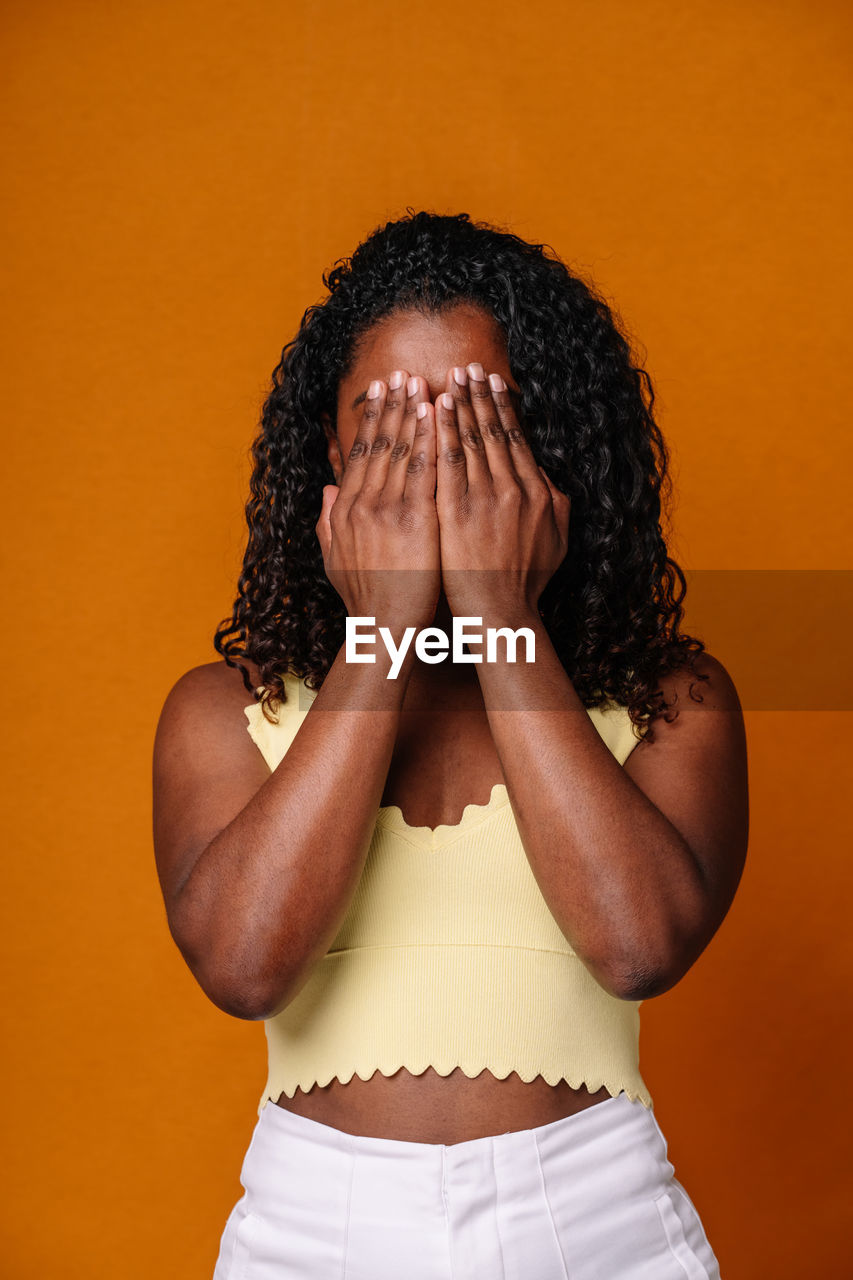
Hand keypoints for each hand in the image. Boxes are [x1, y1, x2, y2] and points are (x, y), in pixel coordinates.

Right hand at [315, 371, 440, 631]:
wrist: (384, 629)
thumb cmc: (366, 600)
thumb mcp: (335, 559)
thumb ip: (329, 521)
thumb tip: (327, 490)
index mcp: (346, 509)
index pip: (360, 453)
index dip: (372, 418)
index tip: (380, 390)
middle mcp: (363, 503)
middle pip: (379, 442)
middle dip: (392, 404)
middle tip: (401, 372)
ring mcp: (388, 509)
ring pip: (401, 449)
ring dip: (412, 412)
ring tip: (421, 382)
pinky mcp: (415, 520)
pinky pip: (425, 470)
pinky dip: (430, 439)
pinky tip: (439, 416)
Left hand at [434, 362, 569, 619]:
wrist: (500, 613)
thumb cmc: (526, 582)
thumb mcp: (557, 540)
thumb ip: (556, 504)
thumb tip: (549, 478)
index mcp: (536, 492)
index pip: (516, 438)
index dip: (503, 407)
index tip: (493, 381)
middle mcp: (513, 489)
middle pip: (493, 431)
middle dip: (480, 395)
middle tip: (468, 366)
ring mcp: (484, 499)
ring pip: (470, 440)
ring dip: (460, 404)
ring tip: (451, 378)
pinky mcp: (456, 511)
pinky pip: (446, 462)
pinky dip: (441, 433)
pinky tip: (433, 412)